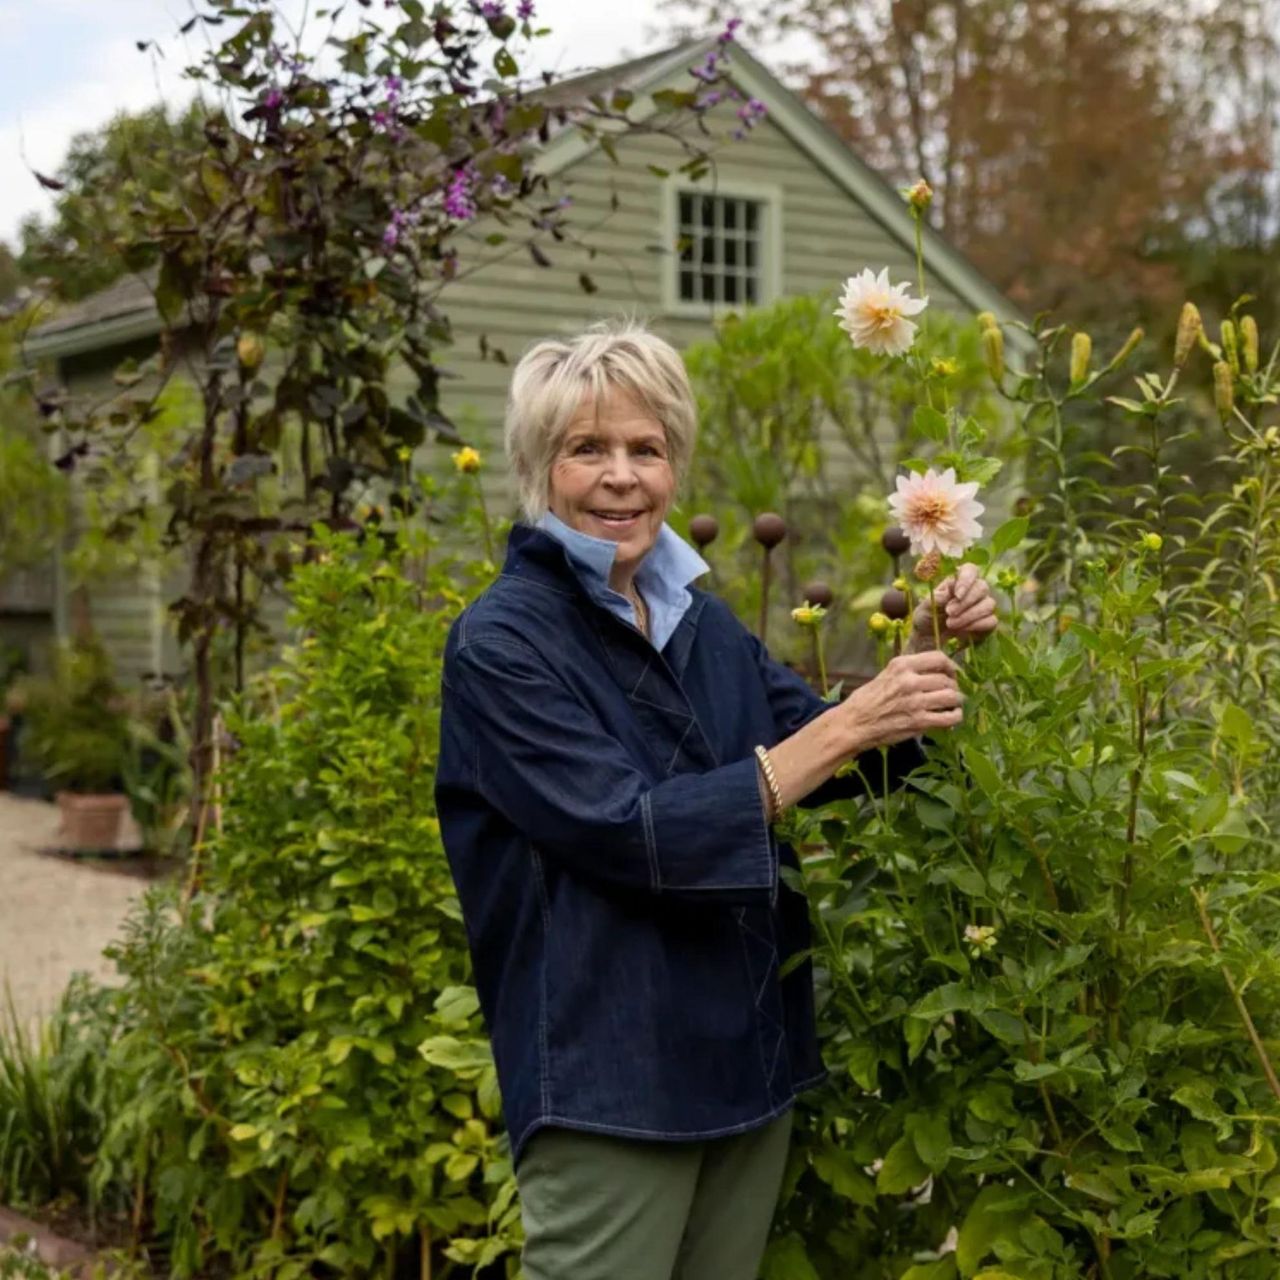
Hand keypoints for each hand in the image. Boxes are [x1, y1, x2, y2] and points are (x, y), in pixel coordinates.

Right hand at [840, 650, 962, 750]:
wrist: (853, 724)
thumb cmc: (866, 700)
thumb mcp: (885, 675)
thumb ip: (908, 672)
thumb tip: (934, 671)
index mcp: (901, 665)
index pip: (938, 657)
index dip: (950, 666)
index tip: (951, 674)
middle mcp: (909, 681)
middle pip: (947, 679)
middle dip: (953, 687)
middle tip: (951, 694)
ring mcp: (915, 701)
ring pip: (952, 697)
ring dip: (956, 702)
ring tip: (952, 706)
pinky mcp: (919, 721)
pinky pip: (950, 717)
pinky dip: (955, 717)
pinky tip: (951, 718)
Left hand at [911, 563, 997, 648]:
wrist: (930, 636)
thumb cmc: (928, 616)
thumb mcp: (925, 607)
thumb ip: (936, 599)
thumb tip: (947, 593)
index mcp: (958, 580)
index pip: (971, 570)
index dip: (966, 580)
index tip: (957, 594)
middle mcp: (974, 589)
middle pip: (982, 587)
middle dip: (965, 602)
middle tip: (949, 612)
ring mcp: (983, 605)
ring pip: (988, 604)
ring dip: (969, 615)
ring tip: (950, 624)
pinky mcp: (988, 621)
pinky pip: (991, 621)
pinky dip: (976, 626)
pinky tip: (962, 631)